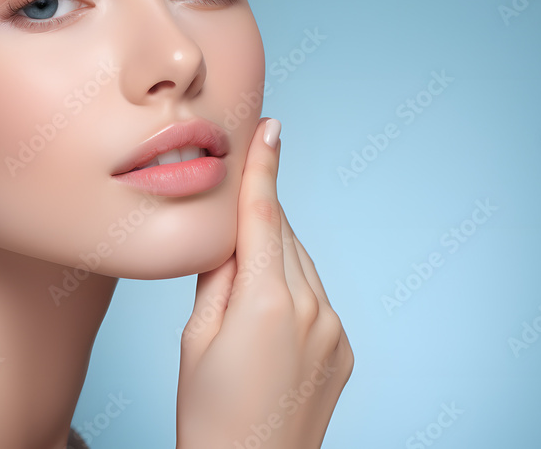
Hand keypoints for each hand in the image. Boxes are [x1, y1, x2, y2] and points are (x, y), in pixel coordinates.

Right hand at [176, 117, 352, 448]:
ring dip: (275, 256)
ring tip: (243, 287)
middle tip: (236, 200)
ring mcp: (334, 329)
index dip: (264, 167)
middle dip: (261, 215)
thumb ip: (217, 278)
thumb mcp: (196, 337)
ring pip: (301, 264)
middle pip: (283, 236)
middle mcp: (312, 308)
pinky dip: (293, 290)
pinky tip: (268, 318)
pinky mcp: (344, 347)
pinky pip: (317, 297)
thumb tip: (230, 239)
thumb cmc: (210, 412)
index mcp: (267, 300)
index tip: (271, 128)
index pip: (263, 216)